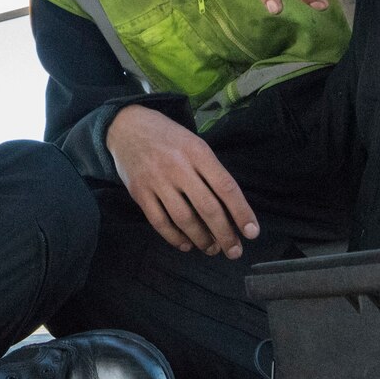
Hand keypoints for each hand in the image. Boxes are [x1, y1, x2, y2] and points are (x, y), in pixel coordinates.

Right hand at [105, 105, 259, 258]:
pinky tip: (185, 244)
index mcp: (198, 152)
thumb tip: (230, 210)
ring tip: (211, 249)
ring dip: (201, 239)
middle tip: (234, 251)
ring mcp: (157, 180)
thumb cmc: (169, 138)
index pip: (226, 187)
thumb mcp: (195, 144)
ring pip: (184, 219)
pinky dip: (174, 237)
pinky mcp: (139, 192)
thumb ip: (211, 172)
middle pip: (207, 207)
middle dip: (224, 234)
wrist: (128, 127)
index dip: (241, 212)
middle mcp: (178, 166)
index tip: (252, 233)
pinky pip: (159, 222)